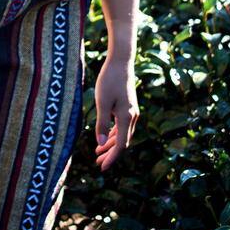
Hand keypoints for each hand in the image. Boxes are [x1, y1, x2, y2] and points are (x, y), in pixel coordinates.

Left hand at [93, 55, 138, 172]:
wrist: (121, 62)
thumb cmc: (109, 80)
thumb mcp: (102, 102)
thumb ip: (102, 123)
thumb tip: (100, 144)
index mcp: (127, 118)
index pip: (121, 145)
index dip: (111, 158)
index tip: (102, 168)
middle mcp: (132, 117)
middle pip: (123, 142)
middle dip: (110, 154)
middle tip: (97, 163)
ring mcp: (132, 112)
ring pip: (122, 135)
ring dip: (111, 144)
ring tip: (98, 152)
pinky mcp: (129, 107)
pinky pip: (122, 126)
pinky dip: (113, 134)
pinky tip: (105, 136)